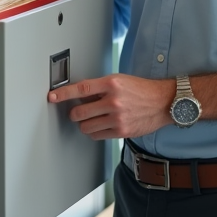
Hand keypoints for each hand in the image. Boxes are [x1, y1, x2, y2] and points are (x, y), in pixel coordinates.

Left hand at [48, 74, 175, 140]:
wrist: (163, 102)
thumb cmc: (142, 90)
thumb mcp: (120, 80)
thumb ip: (100, 87)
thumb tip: (80, 95)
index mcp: (112, 84)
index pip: (81, 89)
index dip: (63, 94)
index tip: (52, 97)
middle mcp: (114, 101)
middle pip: (80, 112)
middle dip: (75, 113)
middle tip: (77, 111)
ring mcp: (118, 118)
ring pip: (86, 127)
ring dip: (85, 124)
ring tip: (92, 118)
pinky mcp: (121, 131)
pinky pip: (97, 135)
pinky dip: (95, 131)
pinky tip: (101, 125)